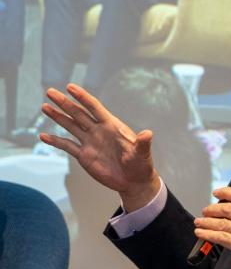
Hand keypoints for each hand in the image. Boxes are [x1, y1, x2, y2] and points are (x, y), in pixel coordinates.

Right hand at [39, 84, 160, 209]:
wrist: (134, 181)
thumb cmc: (141, 165)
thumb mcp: (142, 153)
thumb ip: (142, 143)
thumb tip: (148, 133)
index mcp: (112, 126)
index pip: (94, 108)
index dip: (82, 97)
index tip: (70, 87)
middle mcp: (99, 131)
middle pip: (78, 113)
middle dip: (65, 102)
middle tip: (50, 91)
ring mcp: (90, 142)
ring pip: (71, 126)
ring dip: (58, 117)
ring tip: (45, 106)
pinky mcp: (84, 155)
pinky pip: (67, 146)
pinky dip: (55, 141)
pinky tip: (43, 136)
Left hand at [194, 187, 230, 268]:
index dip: (227, 192)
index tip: (218, 192)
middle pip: (228, 208)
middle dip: (213, 209)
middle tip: (205, 211)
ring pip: (222, 223)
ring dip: (206, 222)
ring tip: (199, 222)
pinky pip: (220, 238)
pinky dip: (208, 234)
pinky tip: (201, 233)